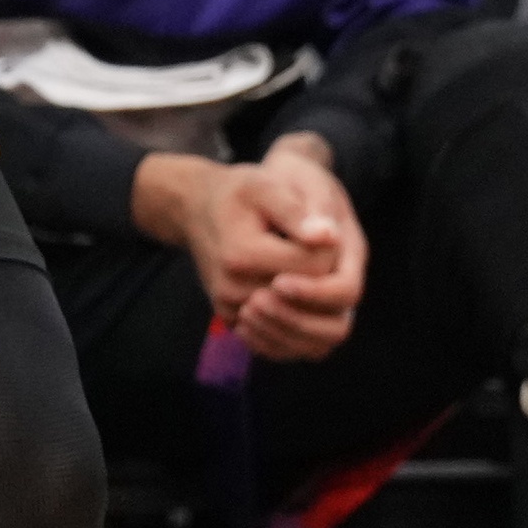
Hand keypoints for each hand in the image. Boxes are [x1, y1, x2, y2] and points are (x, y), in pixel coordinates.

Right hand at [136, 140, 365, 362]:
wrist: (198, 210)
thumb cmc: (237, 194)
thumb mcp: (265, 186)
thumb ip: (296, 211)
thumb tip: (329, 236)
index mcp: (242, 254)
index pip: (313, 267)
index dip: (329, 251)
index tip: (323, 231)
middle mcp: (231, 289)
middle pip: (306, 299)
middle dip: (322, 278)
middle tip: (316, 251)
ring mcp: (230, 309)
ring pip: (296, 325)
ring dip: (312, 304)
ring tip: (309, 272)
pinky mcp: (231, 321)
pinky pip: (278, 340)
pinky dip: (297, 326)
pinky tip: (302, 299)